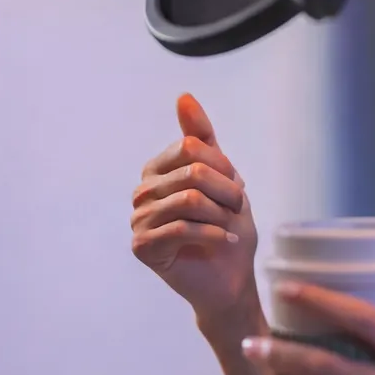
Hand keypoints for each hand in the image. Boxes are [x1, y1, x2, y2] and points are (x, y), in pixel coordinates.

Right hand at [130, 94, 259, 318]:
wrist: (230, 278)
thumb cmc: (226, 227)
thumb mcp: (222, 176)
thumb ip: (201, 137)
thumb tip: (183, 96)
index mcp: (157, 169)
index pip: (192, 147)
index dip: (224, 168)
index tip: (235, 189)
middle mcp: (142, 191)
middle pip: (193, 172)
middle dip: (226, 193)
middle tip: (236, 212)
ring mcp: (138, 219)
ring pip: (189, 200)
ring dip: (221, 216)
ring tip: (230, 228)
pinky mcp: (142, 246)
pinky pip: (181, 229)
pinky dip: (213, 235)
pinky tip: (224, 242)